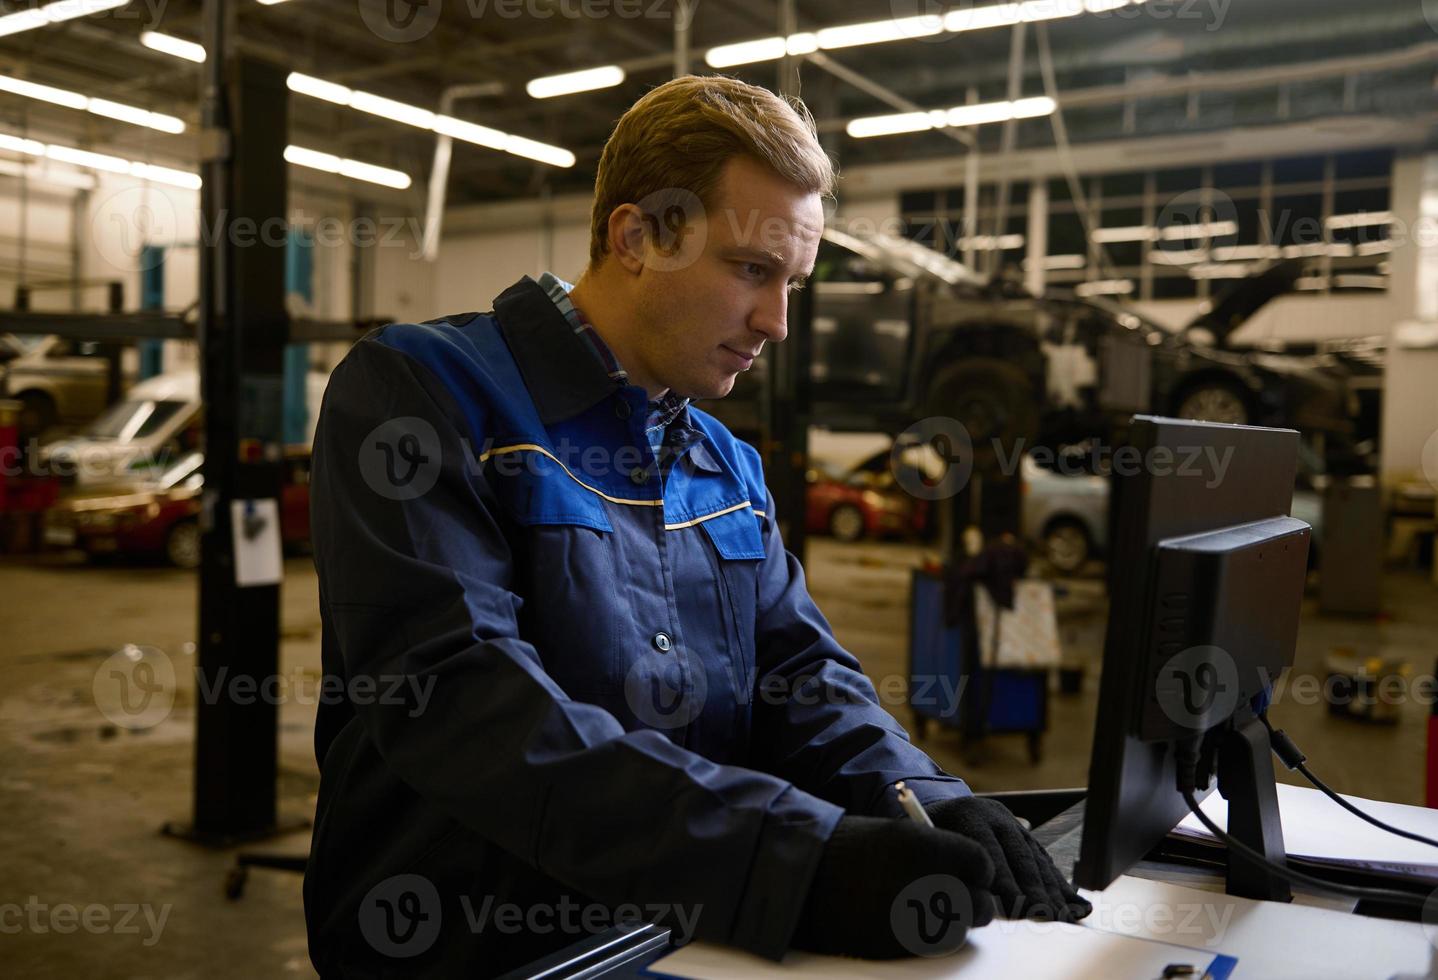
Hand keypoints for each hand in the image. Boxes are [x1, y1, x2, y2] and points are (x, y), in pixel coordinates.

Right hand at [790, 815, 995, 958]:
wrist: (804, 876)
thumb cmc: (848, 849)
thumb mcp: (895, 835)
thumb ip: (935, 852)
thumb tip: (966, 872)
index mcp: (927, 847)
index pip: (980, 863)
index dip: (978, 869)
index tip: (973, 873)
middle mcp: (927, 883)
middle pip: (978, 903)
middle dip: (974, 901)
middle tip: (963, 899)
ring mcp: (915, 919)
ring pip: (960, 930)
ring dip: (956, 923)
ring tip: (937, 913)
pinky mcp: (901, 945)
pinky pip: (933, 946)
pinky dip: (931, 937)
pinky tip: (914, 923)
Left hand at [925, 796, 1091, 922]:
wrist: (941, 804)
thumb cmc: (929, 832)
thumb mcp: (926, 839)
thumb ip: (943, 863)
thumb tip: (962, 898)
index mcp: (968, 815)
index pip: (989, 850)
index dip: (1004, 880)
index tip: (1015, 906)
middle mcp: (996, 817)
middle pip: (1019, 856)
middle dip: (1033, 889)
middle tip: (1044, 915)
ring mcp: (1013, 824)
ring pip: (1036, 859)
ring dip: (1052, 890)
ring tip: (1062, 916)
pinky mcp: (1025, 836)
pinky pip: (1045, 861)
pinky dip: (1060, 884)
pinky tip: (1073, 903)